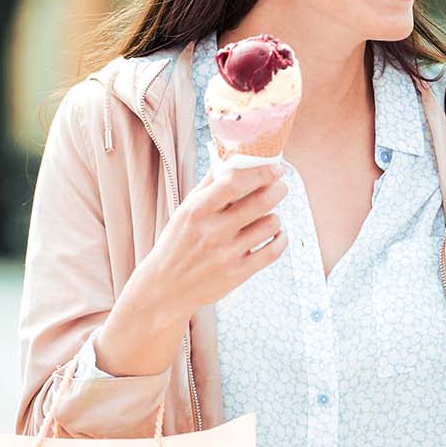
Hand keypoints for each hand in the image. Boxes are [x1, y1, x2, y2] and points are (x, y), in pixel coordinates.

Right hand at [127, 163, 290, 321]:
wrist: (164, 288)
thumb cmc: (177, 243)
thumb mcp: (185, 211)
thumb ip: (209, 185)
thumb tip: (233, 158)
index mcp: (197, 211)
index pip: (235, 182)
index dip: (261, 172)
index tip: (275, 169)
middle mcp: (213, 231)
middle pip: (262, 201)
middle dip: (278, 189)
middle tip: (280, 187)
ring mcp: (226, 254)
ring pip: (271, 224)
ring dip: (275, 216)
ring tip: (269, 216)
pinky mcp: (237, 273)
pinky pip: (273, 251)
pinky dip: (281, 238)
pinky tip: (277, 234)